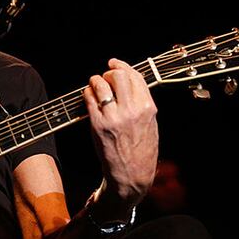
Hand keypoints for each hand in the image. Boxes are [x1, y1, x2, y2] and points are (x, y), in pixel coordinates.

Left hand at [83, 58, 158, 209]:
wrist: (132, 175)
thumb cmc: (141, 150)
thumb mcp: (151, 124)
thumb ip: (142, 103)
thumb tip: (130, 83)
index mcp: (148, 108)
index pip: (135, 76)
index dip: (122, 66)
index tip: (113, 63)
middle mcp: (132, 110)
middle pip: (117, 75)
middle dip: (108, 72)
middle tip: (104, 78)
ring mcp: (114, 117)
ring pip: (100, 83)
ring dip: (94, 81)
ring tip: (94, 86)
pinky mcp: (98, 124)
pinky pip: (89, 98)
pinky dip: (87, 93)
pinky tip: (88, 97)